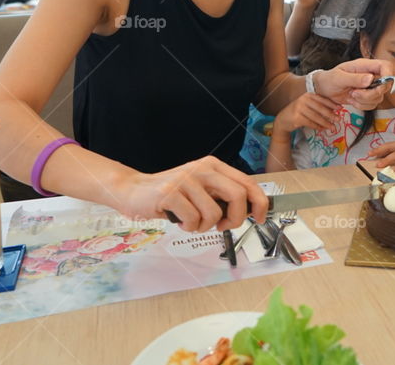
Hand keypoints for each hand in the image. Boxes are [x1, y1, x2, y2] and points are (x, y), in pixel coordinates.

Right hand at [118, 156, 268, 232]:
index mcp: (214, 166)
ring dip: (205, 226)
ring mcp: (186, 180)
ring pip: (214, 213)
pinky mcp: (170, 193)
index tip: (260, 218)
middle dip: (236, 218)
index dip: (259, 202)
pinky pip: (193, 220)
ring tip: (192, 221)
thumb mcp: (202, 189)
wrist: (134, 191)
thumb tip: (251, 210)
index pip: (247, 182)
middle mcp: (202, 169)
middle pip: (238, 196)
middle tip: (224, 227)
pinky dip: (189, 227)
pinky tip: (179, 220)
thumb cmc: (173, 195)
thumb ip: (223, 195)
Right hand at [275, 92, 340, 134]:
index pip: (323, 100)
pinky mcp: (297, 117)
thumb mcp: (308, 105)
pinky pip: (310, 123)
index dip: (332, 104)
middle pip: (320, 108)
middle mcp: (303, 100)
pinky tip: (322, 129)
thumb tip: (335, 110)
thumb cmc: (298, 112)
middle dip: (331, 115)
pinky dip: (317, 126)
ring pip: (316, 117)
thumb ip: (319, 106)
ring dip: (326, 123)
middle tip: (338, 119)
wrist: (283, 119)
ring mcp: (299, 108)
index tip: (340, 109)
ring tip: (332, 127)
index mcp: (308, 95)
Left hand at [315, 57, 391, 109]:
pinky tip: (352, 100)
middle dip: (371, 94)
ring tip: (351, 95)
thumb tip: (370, 79)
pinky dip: (362, 106)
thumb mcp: (339, 78)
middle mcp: (370, 75)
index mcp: (364, 66)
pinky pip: (372, 104)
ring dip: (364, 101)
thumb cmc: (329, 79)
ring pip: (379, 97)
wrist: (324, 89)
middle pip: (385, 85)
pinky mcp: (367, 97)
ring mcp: (369, 87)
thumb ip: (354, 78)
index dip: (388, 75)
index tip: (381, 85)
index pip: (385, 66)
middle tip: (356, 93)